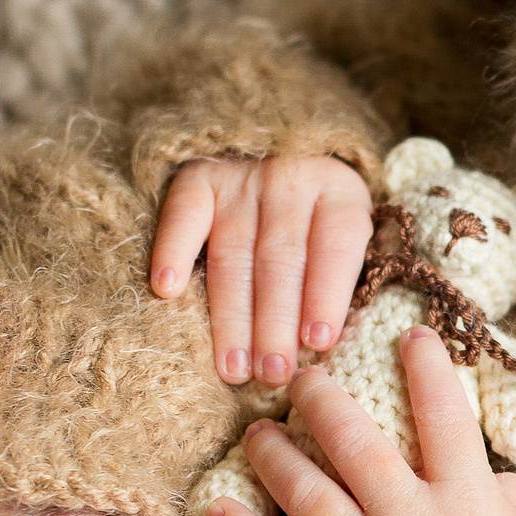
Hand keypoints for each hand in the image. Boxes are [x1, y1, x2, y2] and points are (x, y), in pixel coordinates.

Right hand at [151, 155, 371, 385]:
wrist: (277, 143)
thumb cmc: (318, 215)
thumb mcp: (348, 230)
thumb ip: (340, 275)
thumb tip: (321, 346)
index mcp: (338, 192)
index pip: (334, 246)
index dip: (326, 296)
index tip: (317, 343)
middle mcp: (290, 179)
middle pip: (281, 260)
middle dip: (276, 324)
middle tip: (272, 372)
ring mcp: (241, 178)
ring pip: (234, 254)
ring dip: (232, 316)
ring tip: (233, 367)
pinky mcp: (199, 177)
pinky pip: (183, 215)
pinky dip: (173, 251)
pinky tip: (167, 290)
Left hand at [223, 324, 515, 515]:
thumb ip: (507, 491)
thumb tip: (486, 469)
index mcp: (464, 494)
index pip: (444, 413)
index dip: (426, 366)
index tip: (409, 335)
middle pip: (354, 441)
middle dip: (321, 399)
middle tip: (300, 376)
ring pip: (306, 490)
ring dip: (273, 454)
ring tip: (255, 432)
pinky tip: (221, 508)